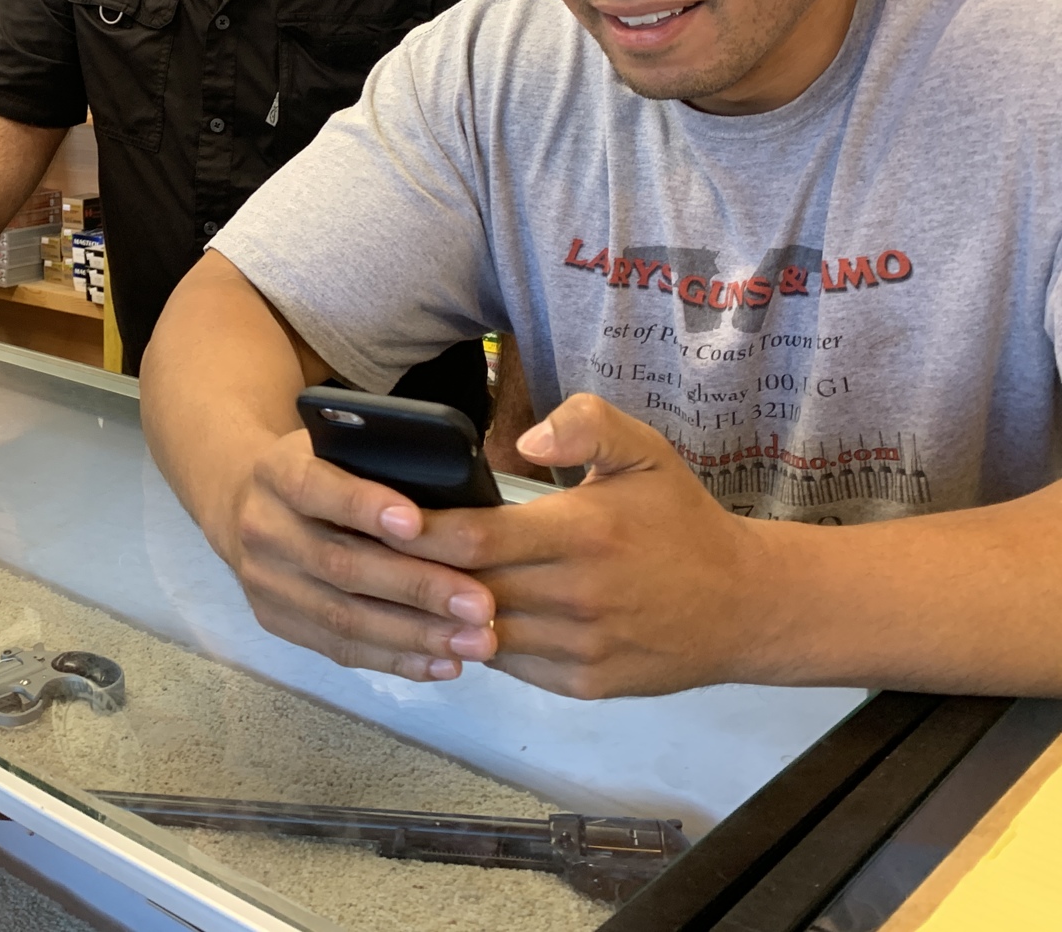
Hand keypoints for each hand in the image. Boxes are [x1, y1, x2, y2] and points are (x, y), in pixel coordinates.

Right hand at [219, 428, 498, 681]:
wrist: (250, 505)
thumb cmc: (322, 469)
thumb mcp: (339, 447)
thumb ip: (380, 464)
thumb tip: (460, 497)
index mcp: (278, 473)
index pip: (316, 489)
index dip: (364, 507)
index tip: (416, 522)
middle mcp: (264, 529)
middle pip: (341, 565)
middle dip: (417, 588)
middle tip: (481, 604)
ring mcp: (266, 583)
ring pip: (343, 619)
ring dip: (416, 635)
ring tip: (475, 642)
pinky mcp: (277, 622)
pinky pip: (340, 650)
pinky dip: (397, 661)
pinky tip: (444, 664)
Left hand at [402, 394, 768, 698]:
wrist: (745, 606)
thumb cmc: (679, 521)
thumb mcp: (645, 452)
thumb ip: (585, 425)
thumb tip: (523, 438)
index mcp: (584, 532)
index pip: (476, 537)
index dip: (419, 532)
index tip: (379, 517)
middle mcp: (578, 595)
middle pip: (466, 586)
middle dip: (411, 571)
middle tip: (363, 550)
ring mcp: (580, 646)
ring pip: (479, 632)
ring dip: (436, 613)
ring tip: (390, 586)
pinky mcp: (583, 684)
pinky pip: (508, 663)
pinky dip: (476, 641)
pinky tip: (450, 618)